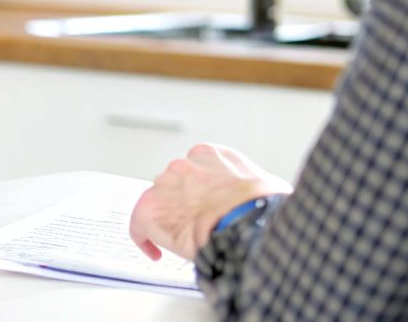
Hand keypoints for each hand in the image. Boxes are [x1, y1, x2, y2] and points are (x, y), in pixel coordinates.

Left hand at [128, 143, 291, 261]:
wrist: (246, 222)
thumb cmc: (263, 208)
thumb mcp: (268, 186)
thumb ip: (255, 188)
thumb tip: (265, 202)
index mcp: (209, 155)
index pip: (195, 170)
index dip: (199, 191)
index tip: (205, 206)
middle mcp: (183, 165)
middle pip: (175, 185)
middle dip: (184, 205)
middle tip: (196, 227)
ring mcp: (165, 185)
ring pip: (159, 203)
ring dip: (168, 220)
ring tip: (183, 241)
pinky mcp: (150, 208)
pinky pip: (139, 223)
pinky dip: (143, 238)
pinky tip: (155, 253)